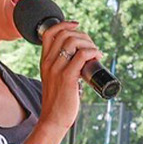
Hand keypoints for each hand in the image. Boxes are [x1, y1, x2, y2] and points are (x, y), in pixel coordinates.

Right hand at [35, 18, 100, 132]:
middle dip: (82, 35)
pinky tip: (98, 57)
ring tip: (96, 53)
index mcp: (44, 61)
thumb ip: (62, 68)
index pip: (49, 33)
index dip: (64, 25)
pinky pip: (82, 56)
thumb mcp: (54, 80)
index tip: (77, 27)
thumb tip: (81, 60)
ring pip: (73, 42)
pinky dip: (92, 52)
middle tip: (92, 46)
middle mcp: (49, 63)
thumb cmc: (58, 101)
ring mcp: (57, 69)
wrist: (53, 119)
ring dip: (89, 43)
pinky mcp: (67, 77)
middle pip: (64, 34)